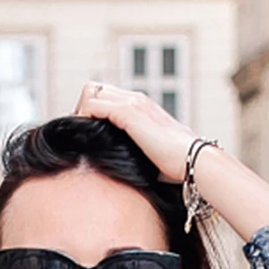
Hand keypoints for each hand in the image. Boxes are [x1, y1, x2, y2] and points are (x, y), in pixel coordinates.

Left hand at [72, 81, 268, 243]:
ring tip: (73, 135)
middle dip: (82, 109)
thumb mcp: (151, 159)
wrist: (194, 163)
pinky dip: (83, 116)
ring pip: (91, 93)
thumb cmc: (178, 169)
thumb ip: (137, 158)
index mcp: (142, 109)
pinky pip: (94, 105)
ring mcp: (132, 105)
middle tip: (74, 134)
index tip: (83, 135)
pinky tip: (79, 135)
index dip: (92, 113)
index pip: (108, 98)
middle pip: (95, 89)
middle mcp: (136, 101)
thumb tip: (125, 178)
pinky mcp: (128, 114)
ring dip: (79, 111)